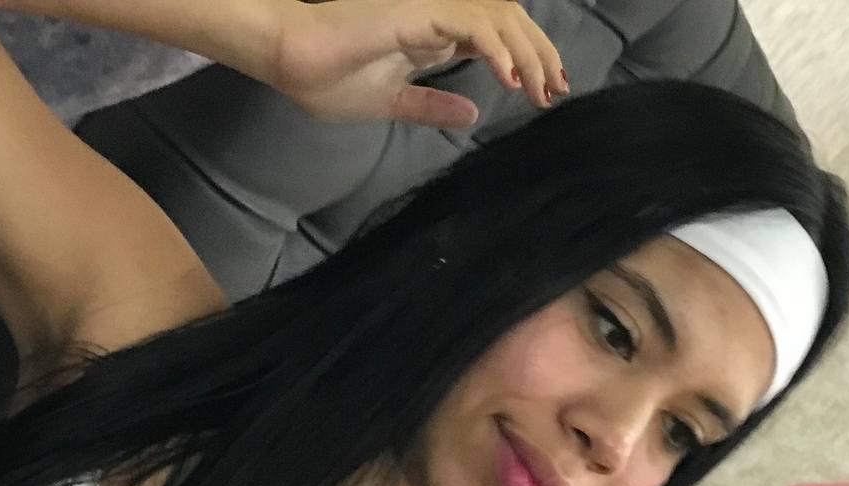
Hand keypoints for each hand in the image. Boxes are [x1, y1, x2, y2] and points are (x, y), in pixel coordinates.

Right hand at [268, 0, 567, 127]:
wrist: (292, 60)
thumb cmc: (329, 79)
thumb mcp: (393, 101)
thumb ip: (432, 104)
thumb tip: (472, 112)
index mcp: (435, 33)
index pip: (496, 37)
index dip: (526, 60)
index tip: (545, 93)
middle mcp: (440, 15)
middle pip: (508, 21)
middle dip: (541, 55)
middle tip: (557, 91)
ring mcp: (432, 9)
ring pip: (501, 18)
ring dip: (529, 54)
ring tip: (542, 90)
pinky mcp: (422, 12)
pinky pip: (475, 24)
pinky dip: (499, 50)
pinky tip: (512, 80)